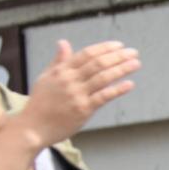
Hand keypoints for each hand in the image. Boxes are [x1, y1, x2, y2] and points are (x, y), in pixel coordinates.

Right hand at [12, 40, 139, 148]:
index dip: (105, 48)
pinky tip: (130, 84)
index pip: (87, 54)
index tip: (119, 45)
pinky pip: (103, 97)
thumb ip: (58, 61)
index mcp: (61, 70)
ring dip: (122, 69)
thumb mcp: (46, 78)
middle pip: (98, 63)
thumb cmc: (40, 103)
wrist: (32, 127)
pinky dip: (117, 90)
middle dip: (118, 56)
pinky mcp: (83, 110)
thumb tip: (63, 42)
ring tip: (136, 64)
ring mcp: (77, 95)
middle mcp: (70, 80)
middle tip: (134, 52)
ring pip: (103, 78)